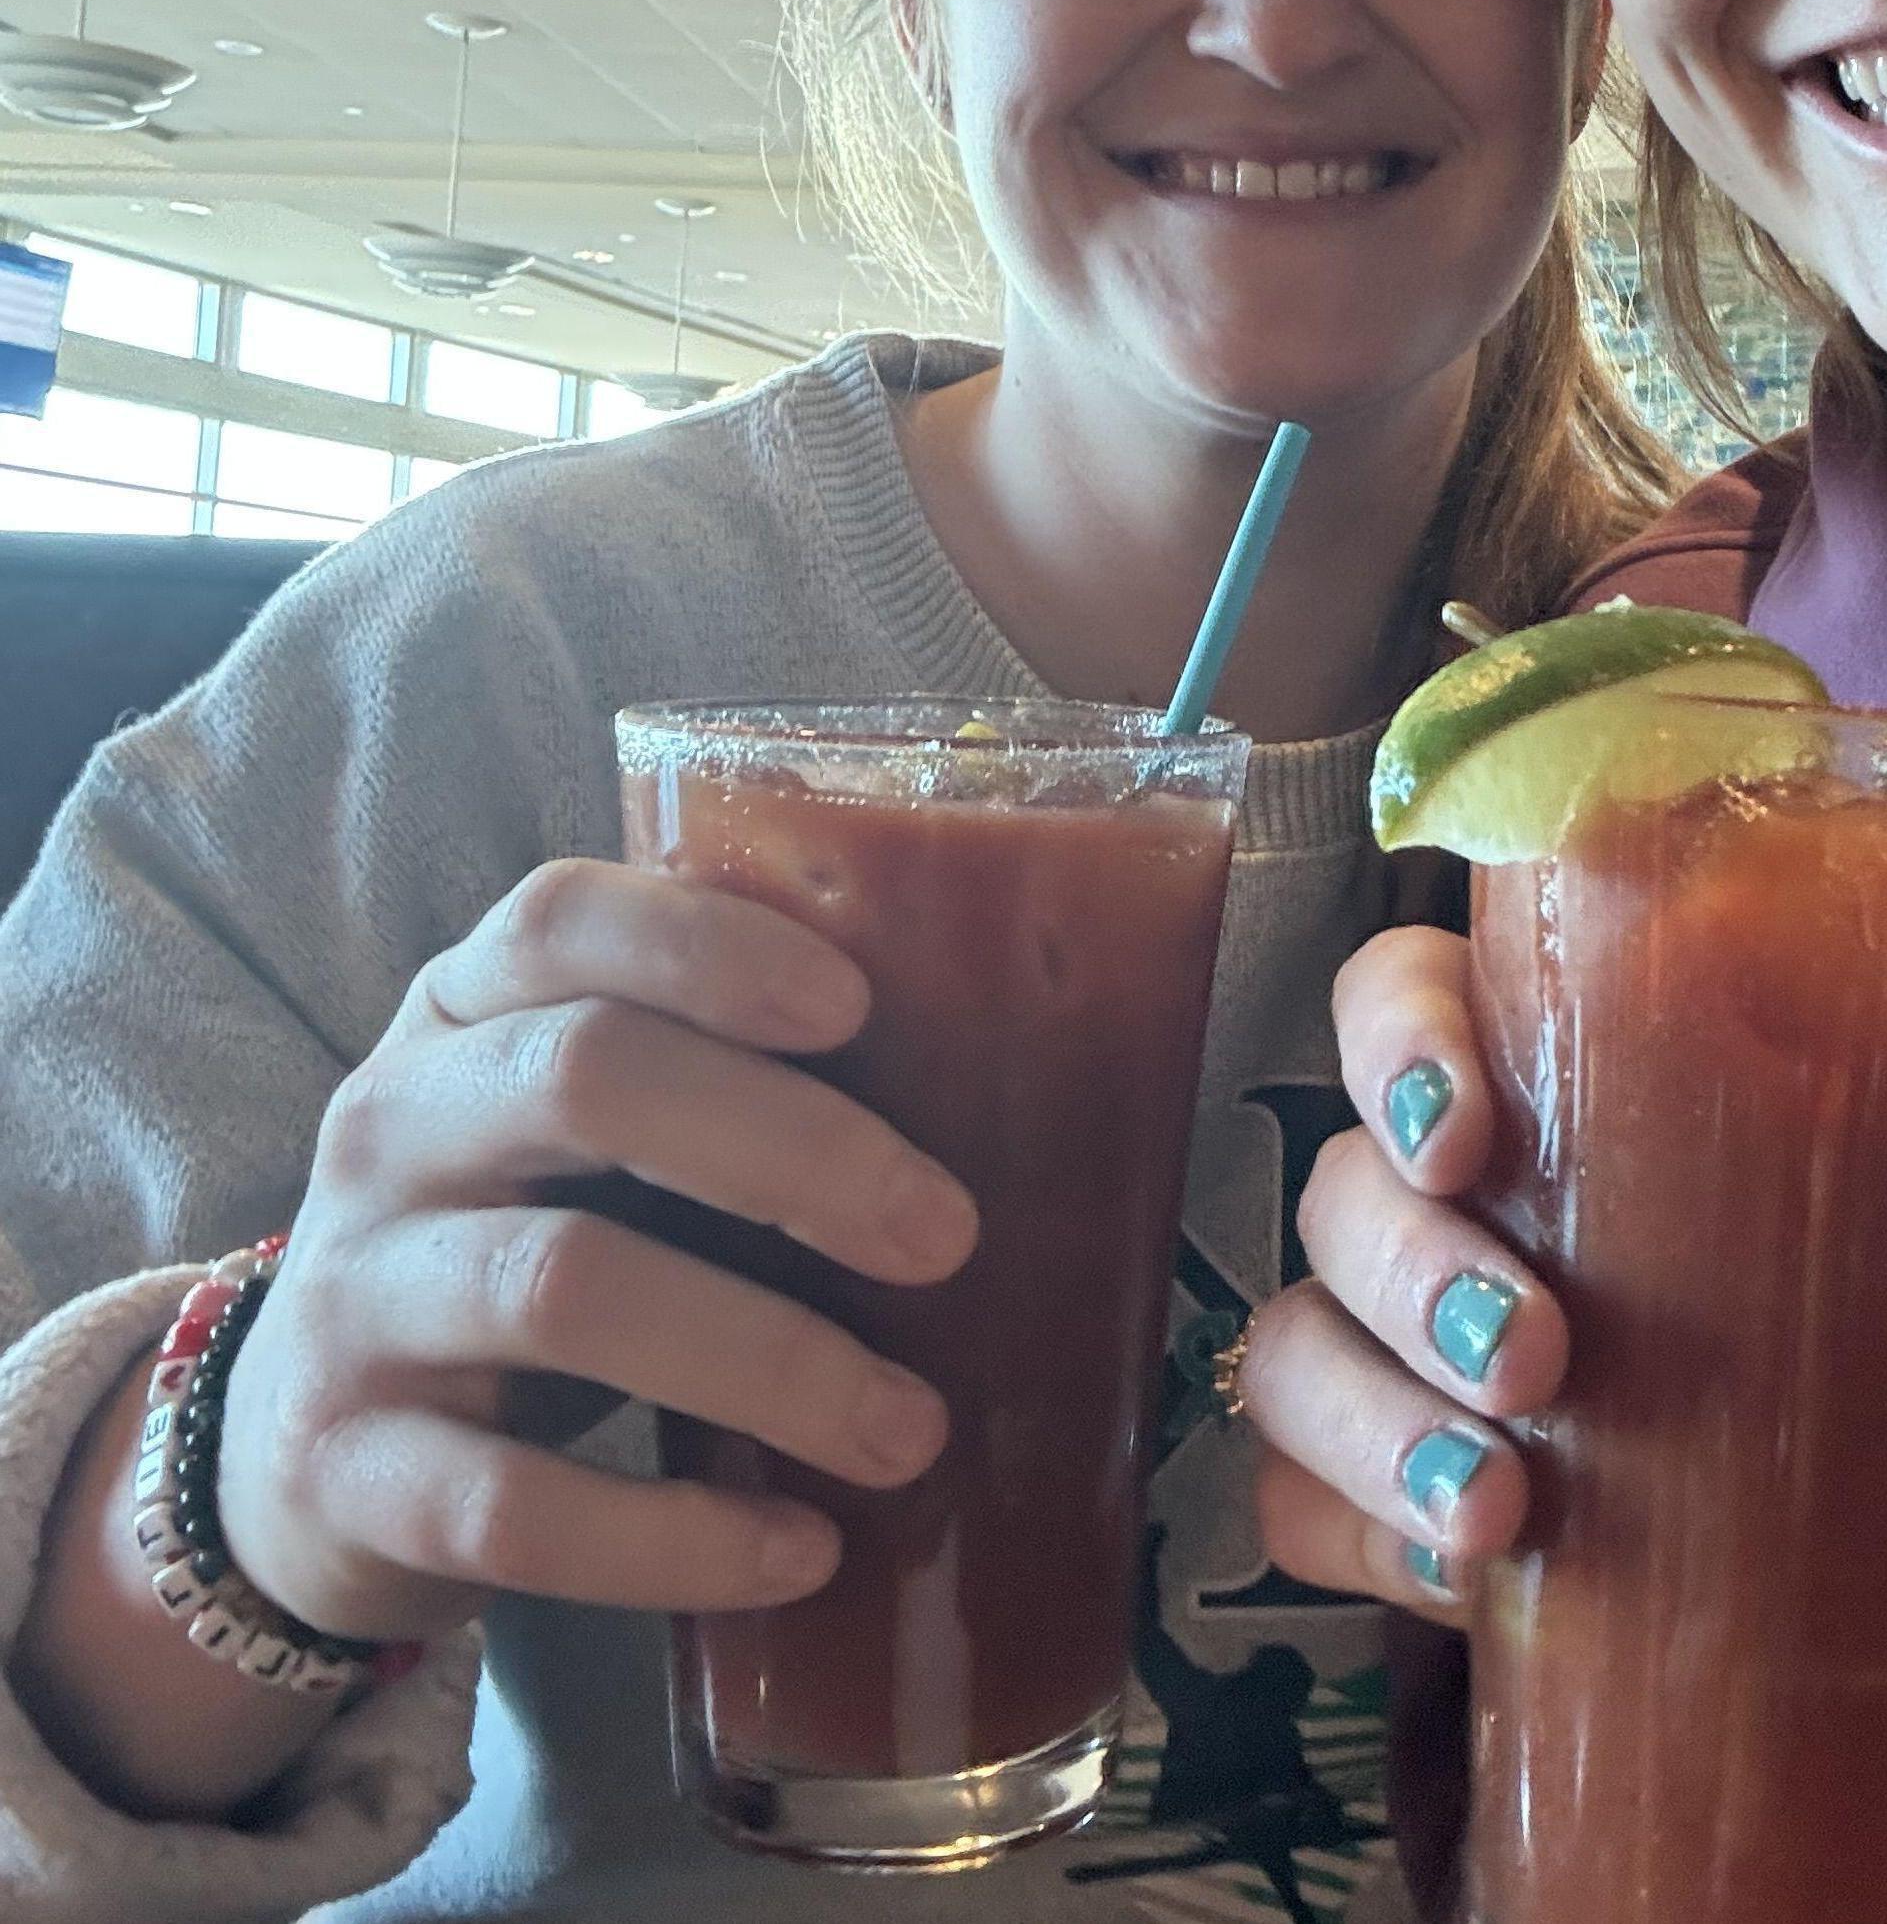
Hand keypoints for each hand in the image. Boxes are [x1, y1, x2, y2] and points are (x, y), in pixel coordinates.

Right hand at [216, 860, 980, 1644]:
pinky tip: (798, 1549)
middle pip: (589, 1078)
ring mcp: (352, 1296)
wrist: (308, 1449)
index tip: (856, 1005)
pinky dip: (672, 1538)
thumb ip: (722, 1082)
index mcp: (466, 1012)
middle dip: (795, 1152)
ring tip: (911, 1429)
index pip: (559, 918)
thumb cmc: (526, 1239)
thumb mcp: (584, 1134)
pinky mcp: (343, 1470)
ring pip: (566, 1289)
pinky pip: (513, 1505)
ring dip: (769, 1360)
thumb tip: (996, 1086)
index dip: (708, 948)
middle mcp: (391, 1126)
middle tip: (949, 1237)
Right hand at [1242, 922, 1886, 1616]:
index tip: (1476, 1126)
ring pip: (1294, 1338)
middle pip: (1339, 1176)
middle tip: (1540, 1351)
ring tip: (1510, 1508)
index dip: (1406, 1042)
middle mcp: (1443, 1195)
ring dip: (1381, 1416)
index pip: (1410, 996)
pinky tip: (1474, 1587)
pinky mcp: (1361, 1488)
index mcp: (1554, 1077)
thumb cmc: (1818, 1301)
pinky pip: (1292, 1502)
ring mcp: (1383, 1343)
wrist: (1759, 1489)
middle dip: (1413, 1260)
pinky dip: (1365, 1539)